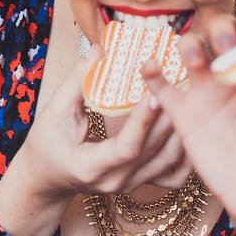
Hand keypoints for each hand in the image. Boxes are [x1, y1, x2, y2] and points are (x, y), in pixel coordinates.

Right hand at [0, 45, 187, 235]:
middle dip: (168, 116)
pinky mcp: (140, 182)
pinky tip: (188, 128)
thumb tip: (99, 50)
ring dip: (180, 130)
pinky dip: (184, 152)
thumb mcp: (54, 112)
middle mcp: (116, 181)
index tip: (155, 94)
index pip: (126, 148)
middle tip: (180, 84)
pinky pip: (172, 173)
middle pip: (153, 151)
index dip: (142, 122)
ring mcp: (131, 184)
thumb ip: (77, 82)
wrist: (47, 176)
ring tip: (188, 98)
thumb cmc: (46, 144)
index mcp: (90, 166)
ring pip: (168, 161)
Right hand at [143, 11, 235, 234]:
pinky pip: (161, 89)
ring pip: (188, 53)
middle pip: (216, 35)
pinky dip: (151, 75)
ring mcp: (205, 94)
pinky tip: (151, 66)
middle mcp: (230, 76)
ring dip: (188, 45)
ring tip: (192, 57)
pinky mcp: (183, 115)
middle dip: (218, 30)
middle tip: (223, 43)